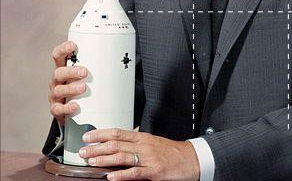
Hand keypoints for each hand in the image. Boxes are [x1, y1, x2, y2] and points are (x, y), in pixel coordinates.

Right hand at [48, 41, 87, 124]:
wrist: (73, 111)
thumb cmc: (81, 87)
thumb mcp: (86, 74)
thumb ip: (95, 66)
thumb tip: (118, 57)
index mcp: (64, 69)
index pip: (58, 56)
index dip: (63, 50)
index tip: (72, 46)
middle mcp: (58, 81)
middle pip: (58, 73)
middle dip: (71, 71)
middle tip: (85, 72)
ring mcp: (56, 95)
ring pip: (58, 90)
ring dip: (71, 88)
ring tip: (83, 88)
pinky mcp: (57, 109)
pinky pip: (58, 109)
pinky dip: (67, 108)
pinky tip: (75, 106)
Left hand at [79, 128, 199, 180]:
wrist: (191, 159)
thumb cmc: (172, 152)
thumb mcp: (153, 142)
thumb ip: (137, 142)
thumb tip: (120, 142)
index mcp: (142, 137)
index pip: (118, 132)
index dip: (101, 134)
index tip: (87, 136)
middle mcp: (144, 145)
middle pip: (116, 144)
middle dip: (97, 147)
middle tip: (82, 150)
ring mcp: (148, 159)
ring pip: (123, 157)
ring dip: (104, 159)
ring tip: (91, 161)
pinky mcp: (154, 172)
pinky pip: (135, 173)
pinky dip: (122, 175)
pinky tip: (111, 176)